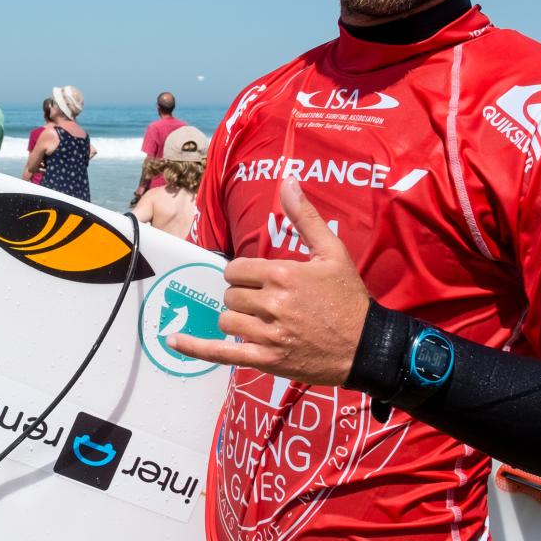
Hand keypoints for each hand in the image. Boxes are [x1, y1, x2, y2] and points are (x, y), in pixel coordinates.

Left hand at [169, 178, 369, 385]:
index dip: (243, 274)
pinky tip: (172, 340)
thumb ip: (305, 217)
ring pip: (226, 320)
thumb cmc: (349, 297)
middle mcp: (272, 304)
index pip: (235, 270)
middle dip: (241, 296)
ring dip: (236, 318)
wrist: (367, 346)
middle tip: (263, 300)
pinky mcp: (267, 360)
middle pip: (230, 295)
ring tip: (257, 319)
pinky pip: (221, 353)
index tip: (258, 279)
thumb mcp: (333, 252)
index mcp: (282, 275)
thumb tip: (287, 181)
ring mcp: (268, 335)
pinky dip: (195, 348)